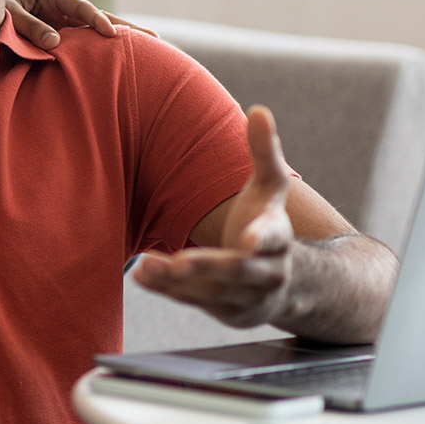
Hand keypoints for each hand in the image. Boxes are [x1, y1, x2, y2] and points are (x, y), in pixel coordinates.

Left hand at [5, 0, 155, 47]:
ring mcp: (62, 26)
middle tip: (154, 40)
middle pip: (98, 18)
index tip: (111, 34)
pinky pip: (82, 48)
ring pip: (94, 34)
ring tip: (148, 53)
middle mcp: (60, 10)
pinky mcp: (58, 41)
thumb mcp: (6, 15)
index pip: (80, 7)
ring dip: (119, 42)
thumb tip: (56, 43)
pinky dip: (100, 54)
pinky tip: (118, 65)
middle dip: (124, 28)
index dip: (97, 19)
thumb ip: (29, 26)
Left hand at [131, 105, 295, 326]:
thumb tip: (258, 110)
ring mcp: (248, 298)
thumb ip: (264, 151)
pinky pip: (195, 302)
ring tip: (144, 265)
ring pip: (212, 292)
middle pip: (238, 271)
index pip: (274, 238)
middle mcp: (268, 272)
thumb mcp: (270, 187)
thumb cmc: (267, 222)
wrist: (284, 283)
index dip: (263, 238)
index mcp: (279, 237)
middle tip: (178, 261)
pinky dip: (168, 290)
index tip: (251, 240)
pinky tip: (140, 274)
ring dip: (177, 281)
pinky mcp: (226, 313)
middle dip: (207, 266)